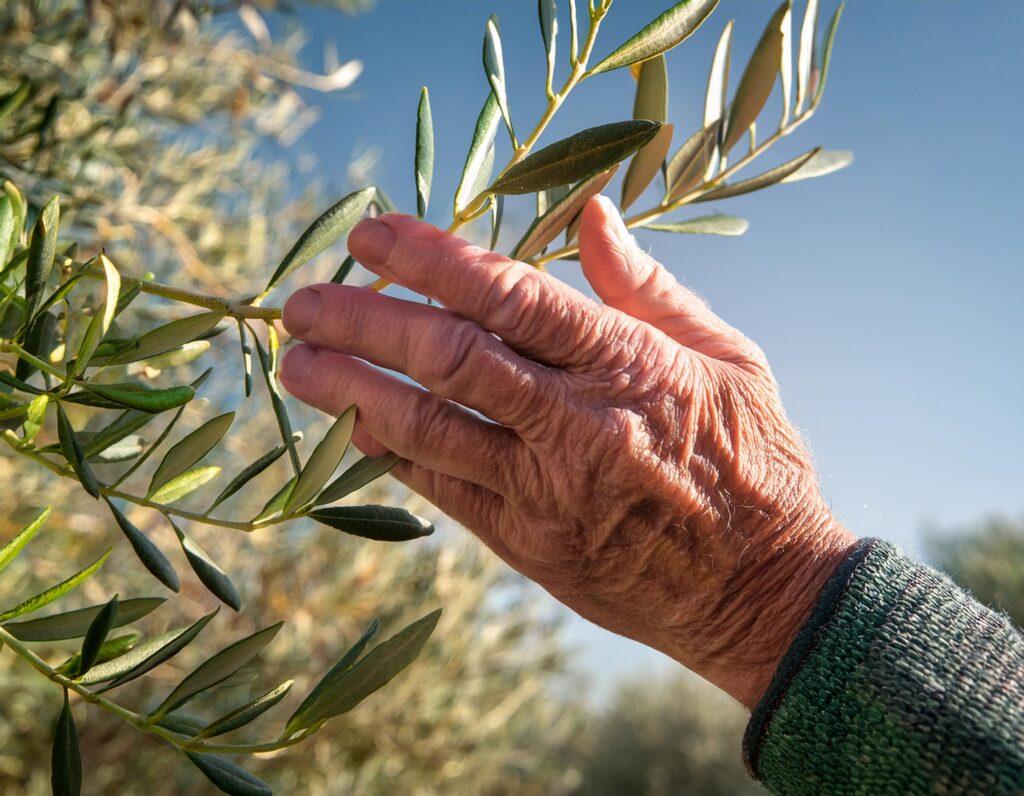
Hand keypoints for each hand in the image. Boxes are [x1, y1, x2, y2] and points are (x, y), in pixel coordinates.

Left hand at [280, 196, 855, 707]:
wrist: (763, 591)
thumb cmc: (754, 462)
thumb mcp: (729, 357)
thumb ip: (649, 287)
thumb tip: (590, 213)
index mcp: (628, 364)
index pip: (507, 293)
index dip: (427, 256)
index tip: (370, 234)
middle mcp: (576, 424)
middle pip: (446, 356)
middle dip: (363, 319)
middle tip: (302, 300)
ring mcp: (546, 491)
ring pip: (426, 428)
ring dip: (351, 390)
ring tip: (296, 363)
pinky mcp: (528, 545)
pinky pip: (442, 490)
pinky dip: (391, 454)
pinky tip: (354, 428)